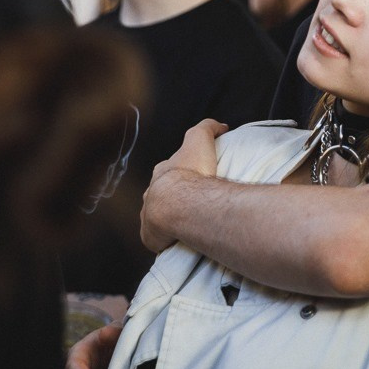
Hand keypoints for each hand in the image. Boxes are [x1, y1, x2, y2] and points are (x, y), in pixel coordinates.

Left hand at [139, 120, 228, 252]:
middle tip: (191, 206)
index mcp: (161, 173)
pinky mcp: (150, 236)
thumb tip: (221, 126)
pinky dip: (164, 239)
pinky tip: (177, 242)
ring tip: (186, 226)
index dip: (178, 175)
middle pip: (160, 195)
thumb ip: (208, 127)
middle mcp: (151, 193)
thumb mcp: (199, 139)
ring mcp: (148, 216)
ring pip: (156, 217)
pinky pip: (156, 239)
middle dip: (171, 199)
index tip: (192, 179)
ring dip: (167, 221)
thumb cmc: (191, 172)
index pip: (167, 171)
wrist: (179, 203)